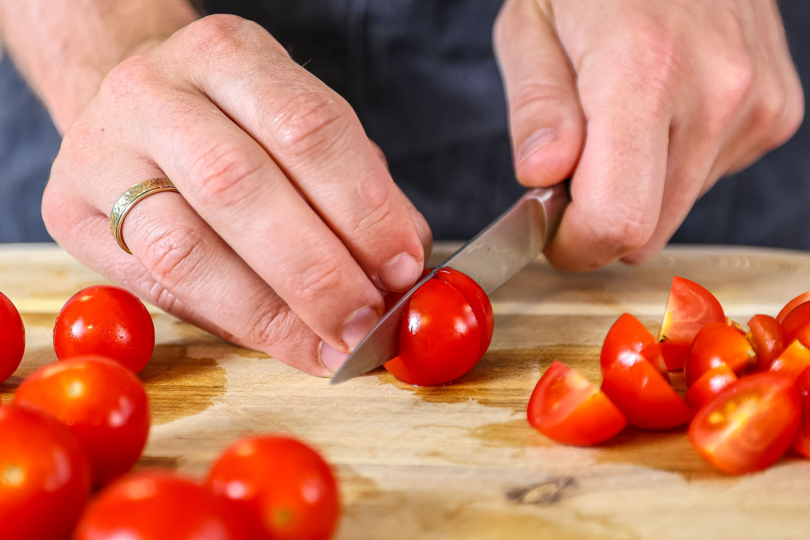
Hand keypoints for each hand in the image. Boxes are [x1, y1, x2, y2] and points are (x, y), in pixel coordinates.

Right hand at [42, 15, 431, 375]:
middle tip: (366, 322)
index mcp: (227, 53)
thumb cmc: (236, 125)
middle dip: (316, 270)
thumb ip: (357, 188)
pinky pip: (159, 286)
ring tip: (329, 345)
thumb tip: (403, 270)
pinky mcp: (71, 214)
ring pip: (186, 248)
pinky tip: (281, 340)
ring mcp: (101, 152)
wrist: (129, 108)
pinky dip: (232, 322)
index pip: (307, 128)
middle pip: (239, 186)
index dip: (363, 207)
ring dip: (272, 311)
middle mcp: (154, 92)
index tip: (404, 269)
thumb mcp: (299, 128)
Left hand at [494, 0, 803, 270]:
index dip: (574, 244)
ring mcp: (756, 104)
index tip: (551, 229)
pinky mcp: (776, 112)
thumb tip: (545, 178)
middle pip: (647, 230)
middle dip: (598, 217)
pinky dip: (675, 163)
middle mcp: (716, 93)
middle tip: (575, 166)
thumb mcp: (530, 26)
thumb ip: (536, 108)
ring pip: (677, 210)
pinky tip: (665, 109)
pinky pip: (709, 177)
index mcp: (644, 73)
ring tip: (621, 119)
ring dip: (637, 188)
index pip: (617, 221)